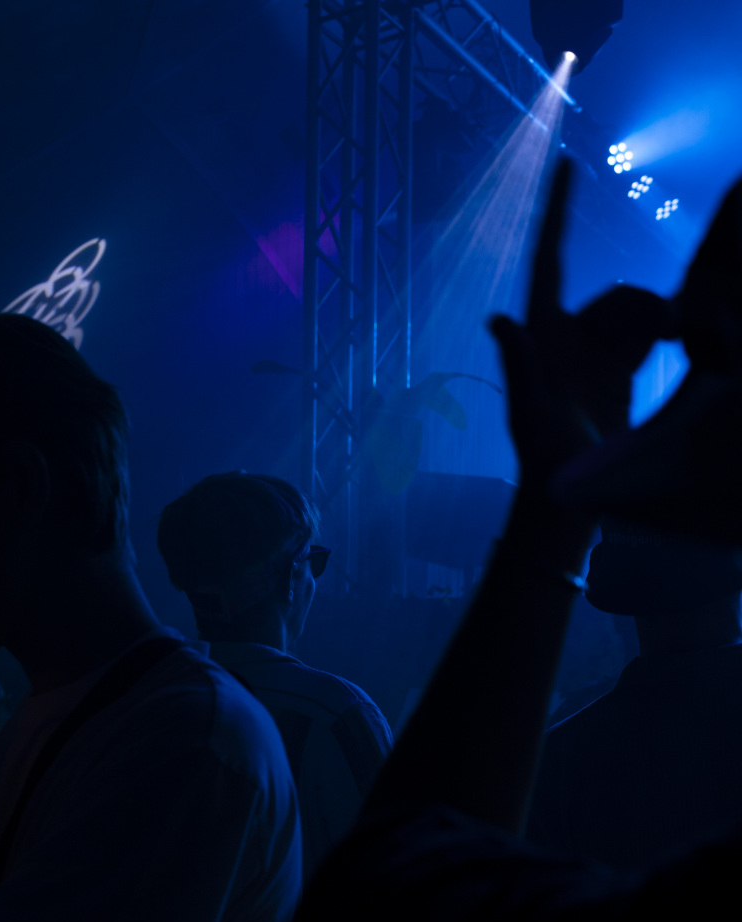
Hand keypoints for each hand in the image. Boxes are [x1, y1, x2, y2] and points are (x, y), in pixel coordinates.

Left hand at [490, 159, 675, 492]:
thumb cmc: (541, 456)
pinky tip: (686, 344)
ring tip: (683, 345)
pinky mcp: (617, 372)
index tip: (568, 162)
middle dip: (645, 308)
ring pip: (636, 314)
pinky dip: (665, 335)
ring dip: (660, 324)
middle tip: (677, 330)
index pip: (551, 259)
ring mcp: (593, 354)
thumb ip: (518, 363)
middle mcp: (566, 337)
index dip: (557, 211)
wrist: (568, 494)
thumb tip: (499, 318)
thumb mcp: (528, 411)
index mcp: (542, 334)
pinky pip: (645, 336)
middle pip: (615, 297)